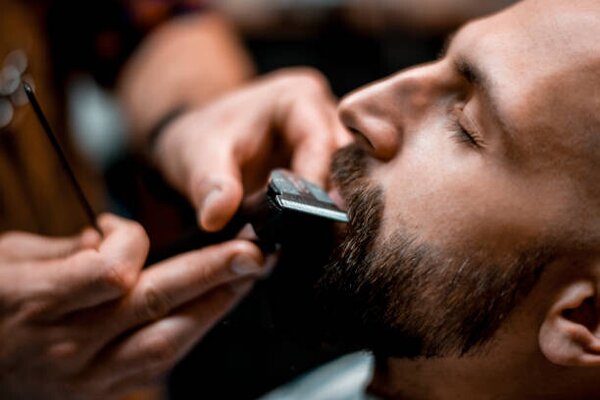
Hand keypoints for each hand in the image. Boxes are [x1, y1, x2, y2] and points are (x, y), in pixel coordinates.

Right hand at [0, 214, 270, 398]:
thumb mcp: (10, 259)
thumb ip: (71, 250)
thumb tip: (115, 240)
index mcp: (39, 303)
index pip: (114, 271)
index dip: (132, 240)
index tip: (123, 227)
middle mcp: (69, 345)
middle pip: (158, 303)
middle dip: (214, 272)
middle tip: (253, 250)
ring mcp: (88, 377)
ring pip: (169, 341)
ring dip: (216, 306)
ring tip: (247, 278)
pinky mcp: (100, 393)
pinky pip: (159, 364)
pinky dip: (191, 334)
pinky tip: (212, 311)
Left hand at [153, 67, 351, 230]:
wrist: (202, 143)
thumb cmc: (200, 139)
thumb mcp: (195, 155)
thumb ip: (208, 183)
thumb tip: (216, 217)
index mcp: (298, 98)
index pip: (320, 141)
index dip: (314, 183)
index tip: (301, 220)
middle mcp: (324, 116)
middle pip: (346, 163)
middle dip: (328, 202)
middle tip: (311, 239)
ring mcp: (331, 143)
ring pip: (350, 182)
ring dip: (329, 213)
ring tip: (311, 244)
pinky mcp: (328, 169)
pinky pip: (338, 195)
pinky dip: (324, 217)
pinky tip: (311, 242)